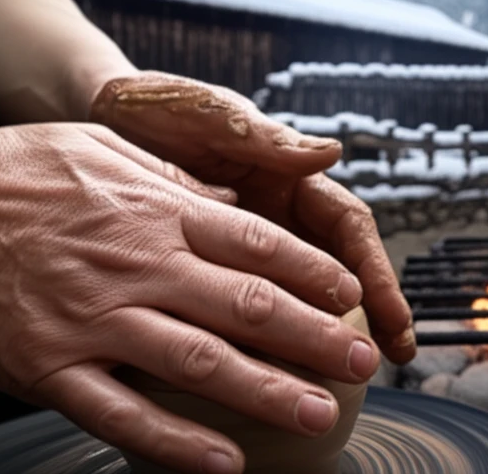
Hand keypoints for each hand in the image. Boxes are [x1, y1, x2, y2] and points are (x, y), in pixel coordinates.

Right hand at [0, 123, 383, 472]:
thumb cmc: (15, 173)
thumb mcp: (104, 152)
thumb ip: (176, 182)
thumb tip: (236, 198)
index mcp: (157, 212)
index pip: (259, 244)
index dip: (316, 273)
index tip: (355, 295)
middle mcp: (138, 266)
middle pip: (248, 306)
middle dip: (316, 337)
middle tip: (364, 361)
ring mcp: (95, 320)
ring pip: (200, 363)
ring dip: (268, 393)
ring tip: (320, 413)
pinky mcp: (50, 367)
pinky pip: (122, 412)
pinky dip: (175, 442)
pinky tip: (223, 463)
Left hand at [89, 71, 415, 364]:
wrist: (93, 118)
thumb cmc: (157, 106)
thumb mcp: (207, 115)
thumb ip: (261, 137)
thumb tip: (332, 152)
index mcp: (290, 178)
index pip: (349, 229)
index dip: (376, 271)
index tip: (393, 316)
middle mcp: (277, 216)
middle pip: (337, 269)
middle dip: (369, 315)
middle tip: (387, 362)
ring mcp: (243, 246)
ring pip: (295, 295)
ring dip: (319, 335)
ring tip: (340, 381)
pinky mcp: (204, 267)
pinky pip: (240, 307)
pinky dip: (259, 339)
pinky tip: (265, 374)